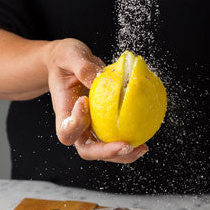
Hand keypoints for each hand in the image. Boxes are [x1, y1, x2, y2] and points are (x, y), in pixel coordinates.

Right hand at [46, 38, 147, 162]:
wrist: (67, 61)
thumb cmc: (64, 58)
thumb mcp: (70, 55)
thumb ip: (83, 67)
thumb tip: (101, 78)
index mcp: (64, 111)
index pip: (66, 131)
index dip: (76, 124)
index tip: (84, 101)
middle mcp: (77, 124)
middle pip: (87, 150)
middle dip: (106, 152)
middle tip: (126, 146)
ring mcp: (91, 125)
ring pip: (104, 148)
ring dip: (123, 153)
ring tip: (142, 147)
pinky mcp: (104, 120)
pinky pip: (116, 133)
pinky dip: (130, 137)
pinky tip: (146, 133)